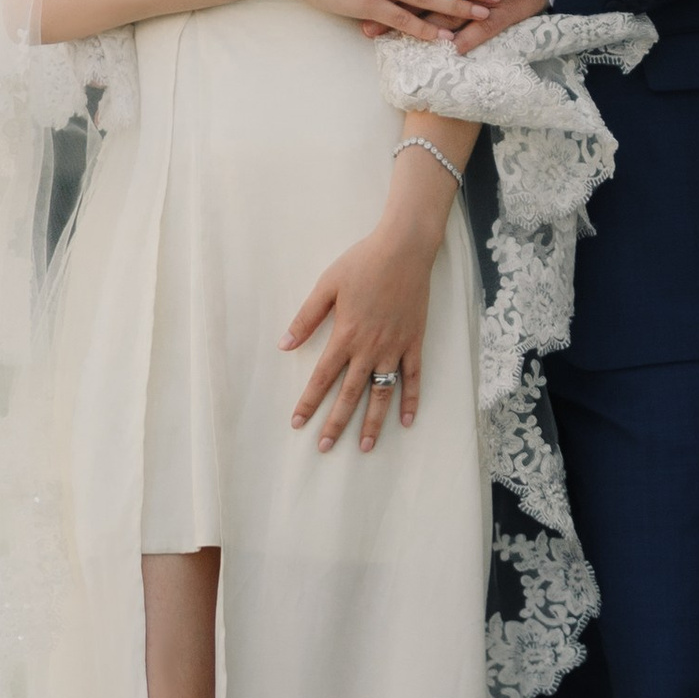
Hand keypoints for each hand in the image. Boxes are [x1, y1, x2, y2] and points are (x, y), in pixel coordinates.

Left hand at [282, 227, 433, 447]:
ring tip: (366, 446)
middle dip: (336, 423)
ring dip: (373, 422)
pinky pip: (413, 377)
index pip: (323, 378)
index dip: (309, 402)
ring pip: (382, 393)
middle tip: (324, 447)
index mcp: (345, 335)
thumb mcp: (327, 286)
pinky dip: (410, 399)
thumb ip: (306, 318)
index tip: (298, 423)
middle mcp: (370, 348)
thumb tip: (284, 345)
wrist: (404, 250)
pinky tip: (406, 420)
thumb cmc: (362, 263)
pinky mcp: (414, 342)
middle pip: (350, 394)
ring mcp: (395, 347)